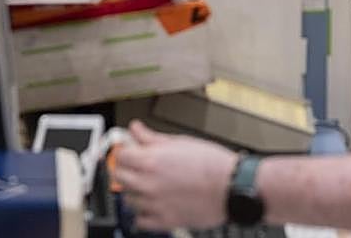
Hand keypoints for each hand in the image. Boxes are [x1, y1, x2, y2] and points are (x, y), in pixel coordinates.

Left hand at [114, 120, 239, 230]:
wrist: (231, 187)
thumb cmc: (212, 164)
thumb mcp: (180, 142)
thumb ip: (152, 137)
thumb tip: (135, 129)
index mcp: (151, 161)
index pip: (120, 156)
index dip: (124, 151)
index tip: (129, 151)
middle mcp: (148, 183)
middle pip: (119, 177)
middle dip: (125, 169)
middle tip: (135, 166)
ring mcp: (154, 204)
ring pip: (128, 199)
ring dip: (134, 191)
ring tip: (148, 184)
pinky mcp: (164, 221)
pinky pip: (140, 221)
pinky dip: (142, 214)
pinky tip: (152, 204)